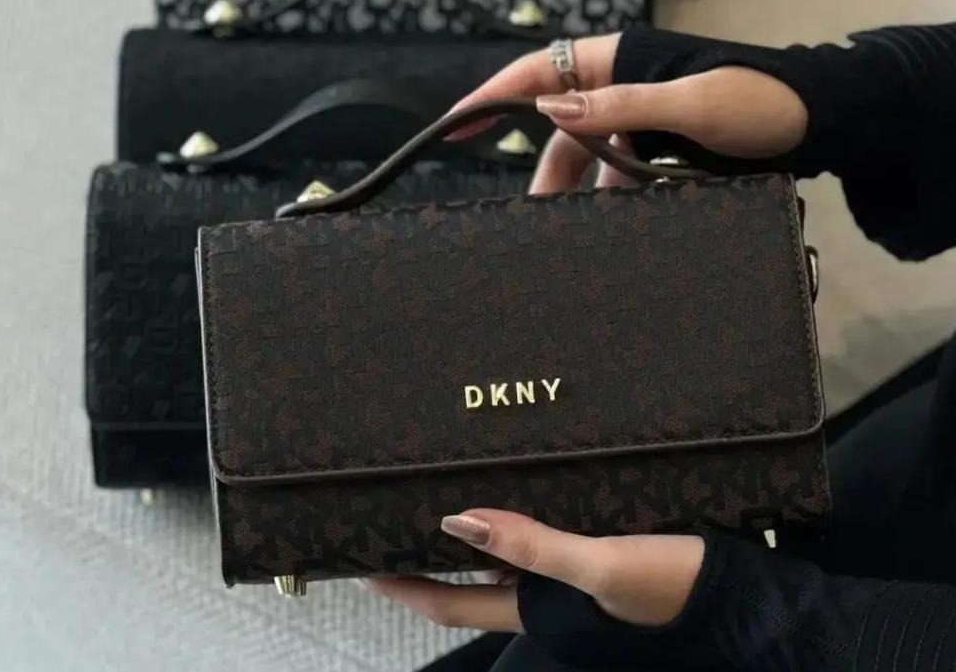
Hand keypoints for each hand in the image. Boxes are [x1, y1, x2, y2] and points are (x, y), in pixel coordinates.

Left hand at [366, 510, 703, 631]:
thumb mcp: (600, 566)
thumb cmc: (669, 587)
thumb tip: (457, 521)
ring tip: (443, 493)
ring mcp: (571, 583)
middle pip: (469, 584)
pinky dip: (518, 522)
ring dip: (473, 536)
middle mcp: (544, 599)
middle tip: (395, 515)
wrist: (737, 600)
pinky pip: (542, 542)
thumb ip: (532, 546)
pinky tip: (517, 491)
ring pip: (505, 560)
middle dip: (430, 558)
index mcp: (535, 608)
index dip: (402, 588)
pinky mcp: (596, 560)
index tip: (361, 564)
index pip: (449, 603)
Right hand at [450, 33, 808, 193]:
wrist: (822, 121)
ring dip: (577, 193)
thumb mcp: (692, 104)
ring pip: (590, 158)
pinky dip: (613, 199)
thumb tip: (548, 110)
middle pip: (560, 129)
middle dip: (542, 171)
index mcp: (620, 60)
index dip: (491, 97)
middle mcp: (622, 87)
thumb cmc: (764, 100)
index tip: (454, 125)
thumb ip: (621, 106)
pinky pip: (622, 174)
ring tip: (567, 235)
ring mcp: (641, 119)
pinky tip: (610, 226)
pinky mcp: (661, 147)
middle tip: (526, 217)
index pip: (538, 73)